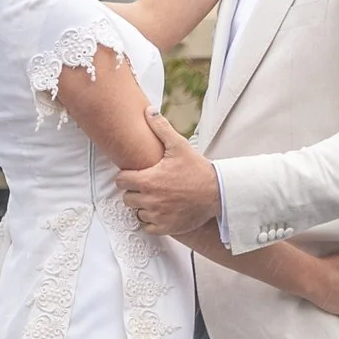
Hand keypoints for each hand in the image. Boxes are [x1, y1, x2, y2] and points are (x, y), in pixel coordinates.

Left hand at [118, 114, 221, 238]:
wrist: (217, 193)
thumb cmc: (197, 170)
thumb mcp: (179, 146)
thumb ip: (161, 128)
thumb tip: (149, 111)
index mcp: (148, 180)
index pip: (120, 181)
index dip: (127, 177)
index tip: (135, 175)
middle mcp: (150, 200)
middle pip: (126, 198)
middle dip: (134, 192)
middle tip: (147, 186)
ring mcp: (157, 216)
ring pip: (137, 212)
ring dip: (142, 206)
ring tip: (155, 198)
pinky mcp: (165, 227)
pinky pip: (147, 227)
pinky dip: (151, 221)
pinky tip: (160, 211)